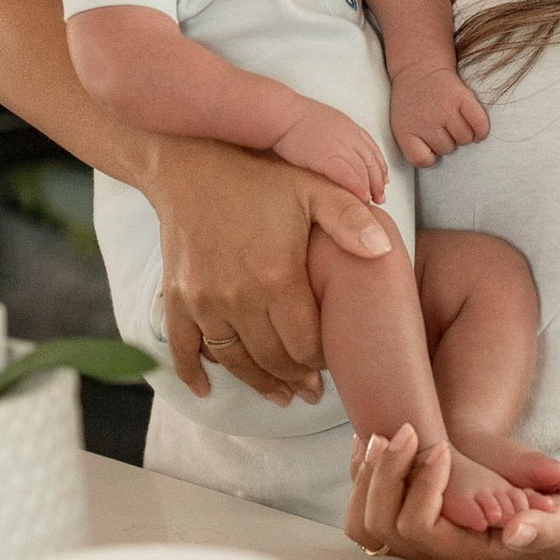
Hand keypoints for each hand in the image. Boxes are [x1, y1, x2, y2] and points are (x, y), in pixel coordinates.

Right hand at [146, 139, 391, 403]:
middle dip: (294, 380)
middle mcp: (237, 297)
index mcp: (276, 276)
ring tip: (281, 396)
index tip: (331, 363)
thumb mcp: (313, 188)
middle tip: (311, 392)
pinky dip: (194, 373)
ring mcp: (203, 301)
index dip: (320, 360)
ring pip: (233, 361)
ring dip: (257, 384)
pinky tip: (208, 389)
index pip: (304, 343)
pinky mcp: (177, 298)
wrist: (191, 162)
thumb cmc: (260, 177)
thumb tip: (383, 251)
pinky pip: (183, 348)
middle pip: (271, 359)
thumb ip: (350, 220)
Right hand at [269, 101, 392, 201]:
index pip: (372, 150)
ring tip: (371, 202)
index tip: (382, 180)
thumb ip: (337, 135)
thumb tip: (338, 150)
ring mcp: (340, 147)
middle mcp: (349, 136)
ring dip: (370, 188)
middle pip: (372, 162)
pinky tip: (361, 198)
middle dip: (378, 181)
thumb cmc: (293, 119)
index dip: (380, 167)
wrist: (281, 115)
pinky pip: (349, 176)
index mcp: (349, 127)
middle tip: (380, 196)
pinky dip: (357, 188)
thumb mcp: (324, 122)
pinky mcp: (327, 158)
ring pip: (363, 171)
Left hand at [345, 426, 559, 559]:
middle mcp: (432, 552)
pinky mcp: (411, 524)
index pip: (417, 527)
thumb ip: (542, 529)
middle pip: (380, 525)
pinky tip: (370, 442)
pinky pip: (367, 508)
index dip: (422, 488)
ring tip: (381, 435)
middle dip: (387, 474)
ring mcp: (417, 542)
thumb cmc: (557, 528)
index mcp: (464, 552)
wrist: (550, 533)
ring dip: (367, 477)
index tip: (442, 450)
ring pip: (365, 522)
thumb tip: (516, 531)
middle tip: (407, 432)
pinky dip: (363, 474)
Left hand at [391, 63, 489, 168]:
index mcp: (406, 130)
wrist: (419, 68)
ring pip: (464, 139)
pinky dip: (480, 131)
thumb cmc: (412, 103)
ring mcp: (445, 109)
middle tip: (440, 126)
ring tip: (455, 123)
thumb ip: (413, 146)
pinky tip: (476, 130)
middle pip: (447, 149)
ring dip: (462, 135)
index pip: (421, 159)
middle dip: (446, 140)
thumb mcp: (400, 125)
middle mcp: (426, 121)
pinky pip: (479, 125)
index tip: (427, 145)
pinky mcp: (463, 97)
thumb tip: (435, 161)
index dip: (428, 155)